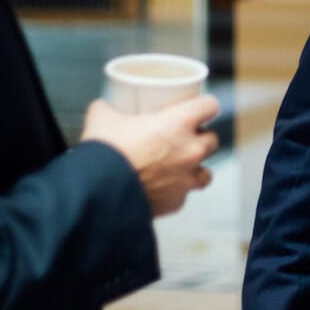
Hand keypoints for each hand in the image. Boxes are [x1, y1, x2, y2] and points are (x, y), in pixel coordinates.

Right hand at [82, 94, 219, 217]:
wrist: (97, 193)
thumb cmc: (105, 154)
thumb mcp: (102, 118)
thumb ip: (108, 108)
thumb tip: (104, 107)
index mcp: (179, 123)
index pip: (210, 106)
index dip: (205, 106)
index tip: (199, 107)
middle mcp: (190, 150)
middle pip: (212, 140)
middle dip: (200, 138)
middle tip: (181, 138)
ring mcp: (186, 179)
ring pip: (206, 172)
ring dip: (195, 168)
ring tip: (178, 166)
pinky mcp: (176, 202)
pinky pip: (183, 195)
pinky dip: (175, 192)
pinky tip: (161, 188)